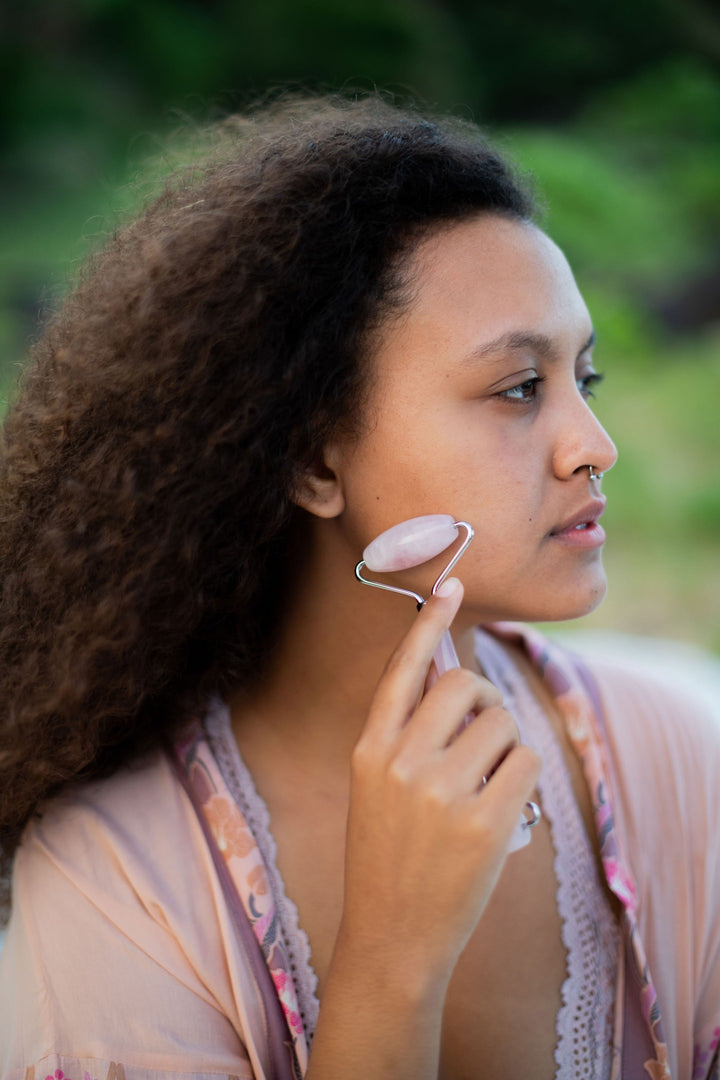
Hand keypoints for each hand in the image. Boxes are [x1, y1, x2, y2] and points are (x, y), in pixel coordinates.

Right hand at [338, 577, 541, 985]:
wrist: (391, 937)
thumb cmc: (388, 858)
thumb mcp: (375, 788)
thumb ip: (406, 735)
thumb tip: (454, 680)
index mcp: (370, 748)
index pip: (403, 668)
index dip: (430, 623)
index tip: (452, 583)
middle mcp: (401, 760)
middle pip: (466, 685)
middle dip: (486, 703)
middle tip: (485, 736)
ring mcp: (441, 791)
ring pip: (503, 722)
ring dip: (507, 746)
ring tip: (488, 786)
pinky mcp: (482, 821)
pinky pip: (526, 762)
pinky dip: (524, 778)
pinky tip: (503, 809)